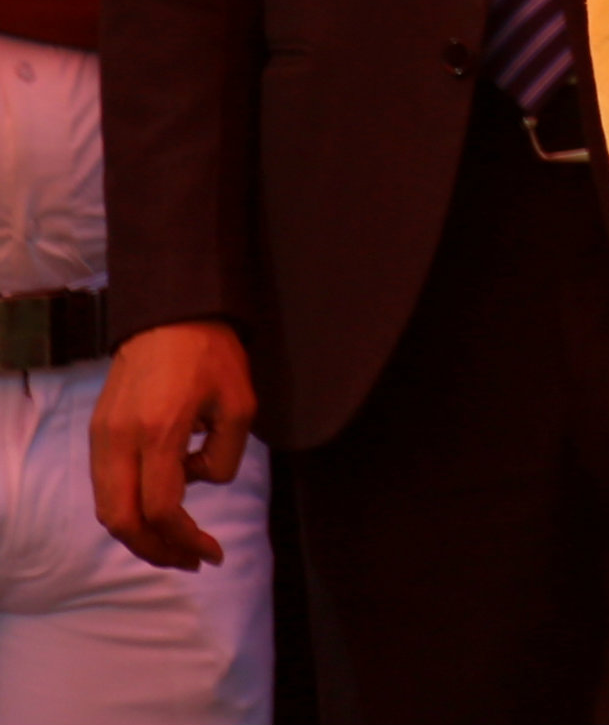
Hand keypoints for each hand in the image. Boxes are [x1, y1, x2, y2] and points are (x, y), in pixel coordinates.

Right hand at [88, 321, 253, 569]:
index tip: (213, 553)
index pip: (161, 507)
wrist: (169, 316)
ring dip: (139, 536)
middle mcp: (120, 439)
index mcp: (159, 430)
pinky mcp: (97, 433)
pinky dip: (129, 510)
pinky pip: (106, 487)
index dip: (186, 539)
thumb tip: (197, 484)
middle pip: (122, 520)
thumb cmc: (212, 356)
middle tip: (190, 562)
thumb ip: (225, 457)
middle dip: (156, 550)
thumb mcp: (240, 405)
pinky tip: (159, 513)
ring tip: (175, 547)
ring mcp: (102, 437)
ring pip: (107, 509)